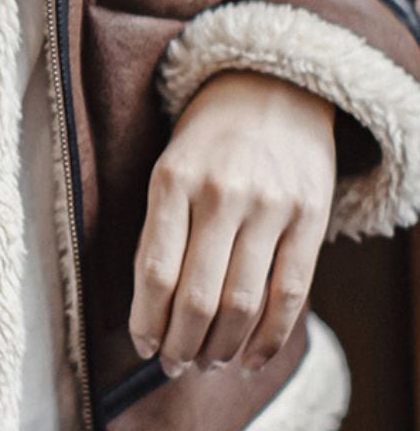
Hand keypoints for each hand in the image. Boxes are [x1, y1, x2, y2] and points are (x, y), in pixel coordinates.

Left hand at [128, 69, 335, 377]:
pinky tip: (251, 356)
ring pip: (244, 302)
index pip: (155, 268)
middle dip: (182, 343)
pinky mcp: (309, 218)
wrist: (270, 87)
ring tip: (208, 363)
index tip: (142, 344)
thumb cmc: (208, 137)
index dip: (147, 319)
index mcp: (173, 178)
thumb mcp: (169, 165)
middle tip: (174, 364)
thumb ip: (162, 227)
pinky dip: (269, 336)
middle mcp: (221, 193)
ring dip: (222, 347)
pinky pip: (290, 293)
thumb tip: (151, 306)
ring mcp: (269, 206)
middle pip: (199, 295)